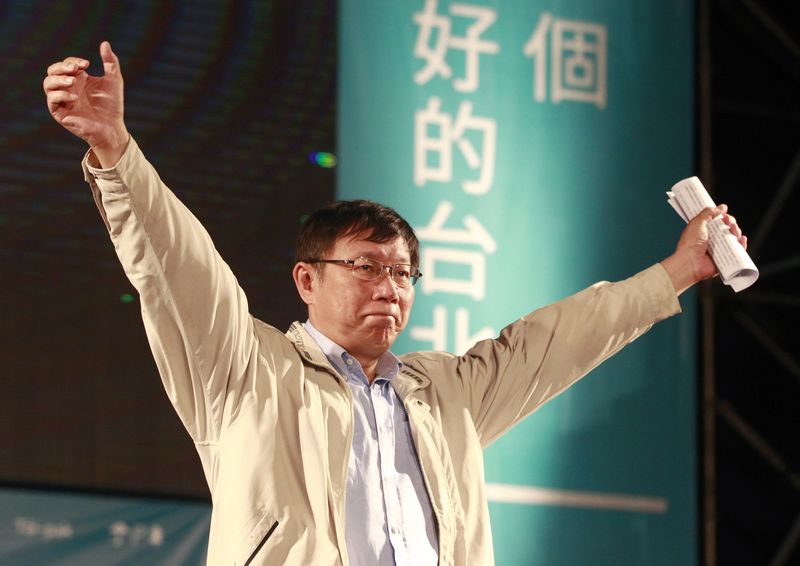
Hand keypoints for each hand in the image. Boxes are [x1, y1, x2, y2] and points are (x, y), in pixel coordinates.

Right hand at [43, 41, 128, 166]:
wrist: (113, 127)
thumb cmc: (112, 105)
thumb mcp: (114, 81)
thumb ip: (110, 63)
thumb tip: (104, 43)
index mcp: (77, 79)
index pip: (67, 64)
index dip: (73, 61)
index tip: (86, 64)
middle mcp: (67, 88)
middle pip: (52, 71)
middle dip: (61, 67)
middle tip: (75, 68)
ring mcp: (62, 100)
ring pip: (47, 84)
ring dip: (58, 79)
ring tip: (73, 82)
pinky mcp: (60, 113)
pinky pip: (51, 101)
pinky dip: (60, 95)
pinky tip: (74, 97)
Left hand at [661, 204, 747, 294]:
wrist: (690, 263)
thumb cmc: (689, 244)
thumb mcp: (697, 223)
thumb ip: (708, 213)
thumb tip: (721, 207)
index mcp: (704, 232)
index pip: (718, 222)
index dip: (723, 217)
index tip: (724, 213)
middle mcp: (712, 240)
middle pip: (727, 229)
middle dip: (731, 223)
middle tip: (728, 221)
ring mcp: (719, 249)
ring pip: (733, 238)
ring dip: (736, 231)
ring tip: (733, 229)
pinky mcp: (725, 258)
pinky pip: (737, 251)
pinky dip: (741, 244)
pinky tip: (742, 239)